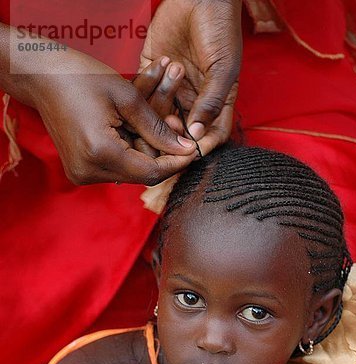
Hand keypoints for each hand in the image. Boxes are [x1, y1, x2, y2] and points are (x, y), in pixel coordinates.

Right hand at [0, 24, 196, 184]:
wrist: (41, 77)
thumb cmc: (82, 77)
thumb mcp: (127, 97)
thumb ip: (158, 128)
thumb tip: (185, 149)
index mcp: (100, 153)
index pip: (151, 172)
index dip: (176, 162)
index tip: (193, 149)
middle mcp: (89, 172)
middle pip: (141, 174)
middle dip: (162, 152)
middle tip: (175, 127)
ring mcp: (82, 174)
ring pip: (131, 171)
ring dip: (147, 150)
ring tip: (157, 123)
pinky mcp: (80, 170)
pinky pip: (116, 167)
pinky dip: (131, 150)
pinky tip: (136, 130)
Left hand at [141, 0, 242, 154]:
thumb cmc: (220, 28)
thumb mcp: (223, 69)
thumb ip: (211, 102)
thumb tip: (198, 134)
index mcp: (215, 103)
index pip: (209, 136)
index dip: (199, 147)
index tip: (188, 149)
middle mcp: (192, 100)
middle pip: (179, 132)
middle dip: (172, 134)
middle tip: (167, 128)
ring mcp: (172, 88)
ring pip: (159, 114)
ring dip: (160, 107)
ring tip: (168, 87)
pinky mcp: (152, 73)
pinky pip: (143, 92)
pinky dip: (147, 87)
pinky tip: (159, 68)